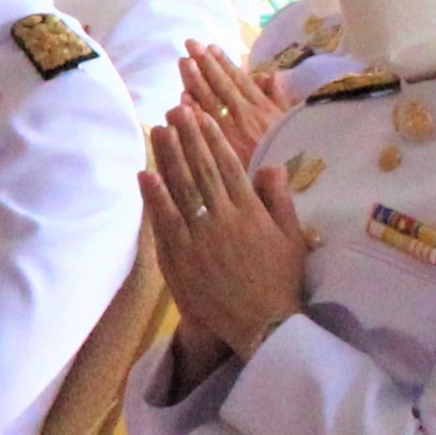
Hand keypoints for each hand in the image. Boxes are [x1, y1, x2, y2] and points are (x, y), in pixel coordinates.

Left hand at [143, 103, 308, 372]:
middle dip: (188, 137)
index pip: (228, 166)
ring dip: (168, 157)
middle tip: (175, 109)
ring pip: (181, 189)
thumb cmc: (280, 282)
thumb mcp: (291, 238)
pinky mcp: (180, 259)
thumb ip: (280, 200)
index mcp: (252, 212)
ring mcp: (199, 238)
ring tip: (158, 130)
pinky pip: (165, 221)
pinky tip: (144, 174)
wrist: (263, 325)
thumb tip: (272, 165)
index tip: (201, 115)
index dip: (213, 138)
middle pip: (201, 170)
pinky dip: (154, 197)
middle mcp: (224, 219)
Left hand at [175, 42, 295, 156]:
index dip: (225, 64)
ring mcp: (236, 137)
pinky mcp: (225, 155)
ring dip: (197, 83)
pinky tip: (180, 101)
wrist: (294, 200)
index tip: (211, 47)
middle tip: (190, 45)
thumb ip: (280, 101)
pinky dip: (193, 115)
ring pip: (211, 107)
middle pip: (223, 90)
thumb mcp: (292, 126)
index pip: (241, 83)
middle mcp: (251, 122)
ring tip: (184, 63)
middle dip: (206, 65)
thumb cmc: (292, 163)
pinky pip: (205, 131)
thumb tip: (269, 75)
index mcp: (268, 113)